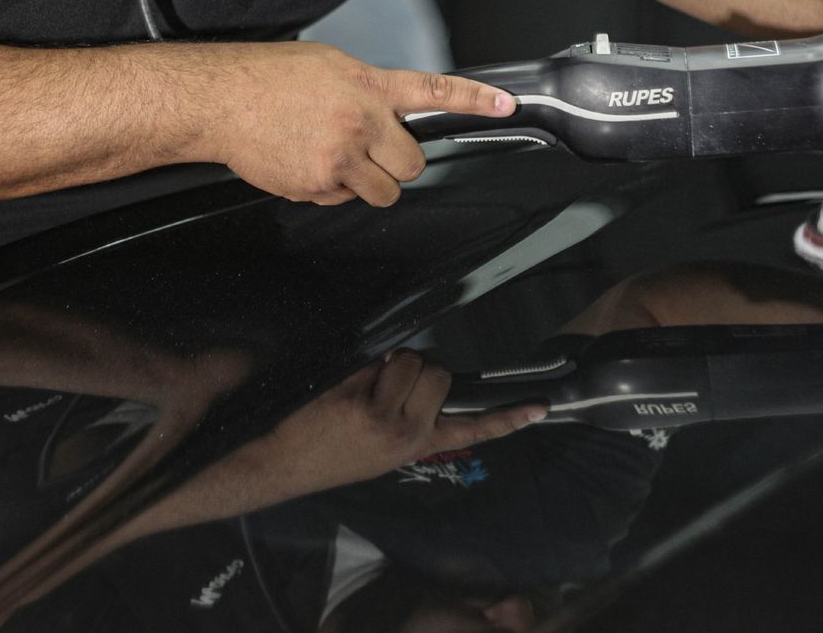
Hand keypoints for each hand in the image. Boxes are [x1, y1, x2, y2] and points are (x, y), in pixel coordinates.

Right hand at [200, 42, 512, 206]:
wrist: (221, 100)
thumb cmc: (268, 77)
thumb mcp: (329, 65)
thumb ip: (367, 88)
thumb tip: (387, 109)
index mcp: (367, 86)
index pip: (433, 91)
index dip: (475, 100)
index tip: (506, 104)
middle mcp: (360, 123)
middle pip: (412, 164)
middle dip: (397, 162)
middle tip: (371, 148)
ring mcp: (340, 159)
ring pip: (383, 192)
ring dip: (370, 182)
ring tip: (337, 157)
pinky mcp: (317, 186)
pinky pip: (343, 200)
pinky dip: (332, 189)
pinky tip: (308, 162)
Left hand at [246, 351, 544, 496]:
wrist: (282, 462)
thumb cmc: (330, 447)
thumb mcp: (381, 445)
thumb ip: (411, 414)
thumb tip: (425, 371)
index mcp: (417, 445)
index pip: (471, 429)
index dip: (507, 418)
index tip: (539, 408)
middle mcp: (408, 435)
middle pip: (441, 371)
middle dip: (419, 365)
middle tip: (388, 382)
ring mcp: (386, 419)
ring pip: (411, 361)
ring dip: (390, 361)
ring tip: (363, 386)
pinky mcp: (362, 403)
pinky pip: (380, 362)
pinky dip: (365, 366)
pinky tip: (344, 390)